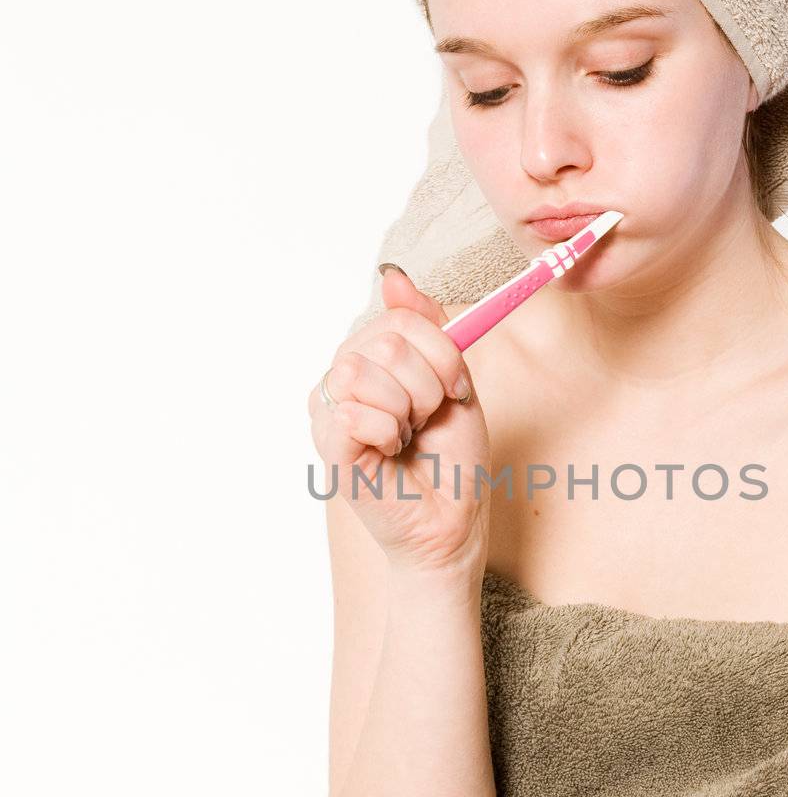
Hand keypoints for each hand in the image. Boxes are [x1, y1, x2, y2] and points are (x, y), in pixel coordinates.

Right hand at [307, 267, 491, 572]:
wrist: (451, 519)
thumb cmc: (450, 456)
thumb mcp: (453, 380)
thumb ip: (428, 329)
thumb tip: (393, 277)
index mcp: (371, 356)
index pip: (402, 318)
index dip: (441, 352)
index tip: (454, 390)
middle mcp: (342, 376)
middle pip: (386, 340)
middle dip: (427, 385)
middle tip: (427, 420)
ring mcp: (329, 409)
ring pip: (366, 370)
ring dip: (408, 409)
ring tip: (407, 436)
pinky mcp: (326, 443)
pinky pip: (354, 412)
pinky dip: (389, 433)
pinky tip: (389, 453)